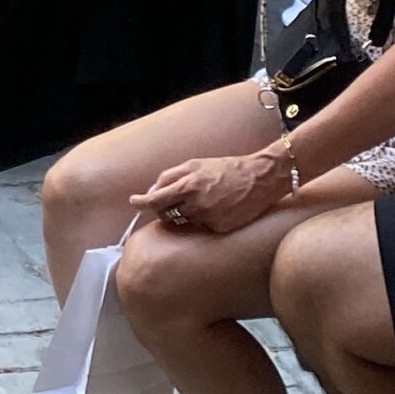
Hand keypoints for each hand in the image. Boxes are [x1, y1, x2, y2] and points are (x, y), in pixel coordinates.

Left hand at [133, 146, 292, 234]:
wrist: (260, 179)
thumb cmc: (225, 168)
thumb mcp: (194, 164)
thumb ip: (170, 177)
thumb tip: (152, 190)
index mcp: (188, 186)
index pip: (155, 201)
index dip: (141, 202)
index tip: (134, 201)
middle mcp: (197, 205)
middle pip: (165, 215)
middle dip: (162, 209)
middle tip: (170, 200)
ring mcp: (210, 219)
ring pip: (183, 222)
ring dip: (183, 214)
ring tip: (197, 201)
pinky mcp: (221, 229)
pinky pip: (201, 227)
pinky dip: (202, 219)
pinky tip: (214, 208)